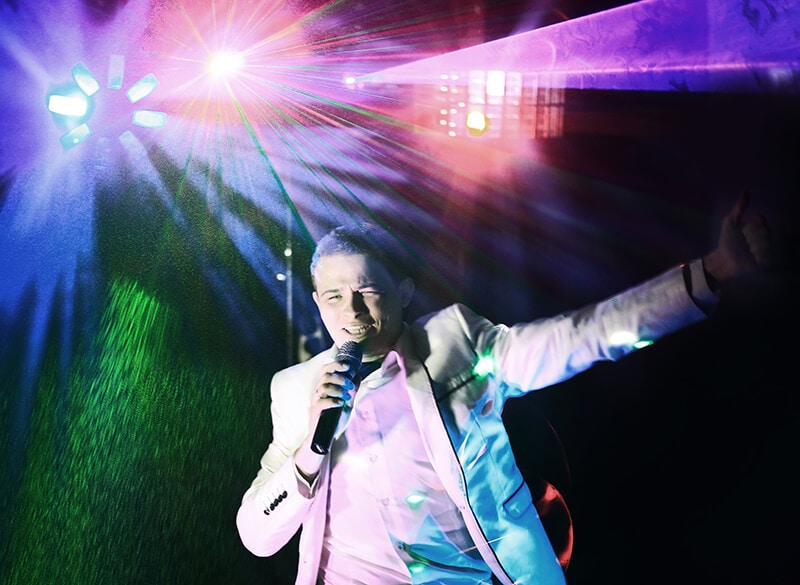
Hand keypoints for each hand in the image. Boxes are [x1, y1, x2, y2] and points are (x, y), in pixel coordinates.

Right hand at [295, 361, 354, 479]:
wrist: (325, 436)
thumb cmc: (335, 419)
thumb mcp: (348, 403)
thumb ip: (352, 390)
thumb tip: (358, 375)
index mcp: (325, 386)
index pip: (326, 369)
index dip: (336, 364)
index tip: (348, 365)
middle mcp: (319, 391)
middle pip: (325, 376)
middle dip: (340, 377)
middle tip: (350, 385)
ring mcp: (316, 400)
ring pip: (324, 386)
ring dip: (338, 389)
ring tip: (347, 397)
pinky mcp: (315, 411)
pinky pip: (322, 401)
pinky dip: (333, 401)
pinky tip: (340, 404)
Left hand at [703, 191, 770, 286]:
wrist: (723, 258)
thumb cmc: (727, 240)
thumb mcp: (731, 221)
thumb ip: (739, 207)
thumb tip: (746, 190)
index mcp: (758, 226)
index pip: (760, 219)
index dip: (751, 224)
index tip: (743, 229)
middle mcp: (764, 236)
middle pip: (763, 230)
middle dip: (750, 235)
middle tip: (743, 241)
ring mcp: (766, 248)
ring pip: (765, 241)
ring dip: (753, 245)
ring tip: (746, 250)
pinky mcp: (765, 260)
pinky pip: (766, 253)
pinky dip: (756, 255)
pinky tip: (750, 257)